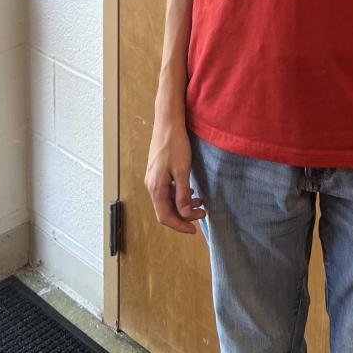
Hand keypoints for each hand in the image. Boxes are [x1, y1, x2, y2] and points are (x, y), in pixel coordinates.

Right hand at [144, 115, 205, 234]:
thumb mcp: (182, 171)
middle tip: (201, 214)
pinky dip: (179, 194)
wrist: (168, 122)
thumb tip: (184, 215)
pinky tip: (190, 192)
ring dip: (182, 205)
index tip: (194, 230)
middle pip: (165, 210)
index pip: (165, 216)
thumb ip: (182, 195)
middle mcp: (151, 185)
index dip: (179, 225)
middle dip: (183, 216)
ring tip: (200, 203)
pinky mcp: (158, 172)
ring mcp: (153, 178)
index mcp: (155, 187)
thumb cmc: (175, 144)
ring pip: (167, 200)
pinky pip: (167, 190)